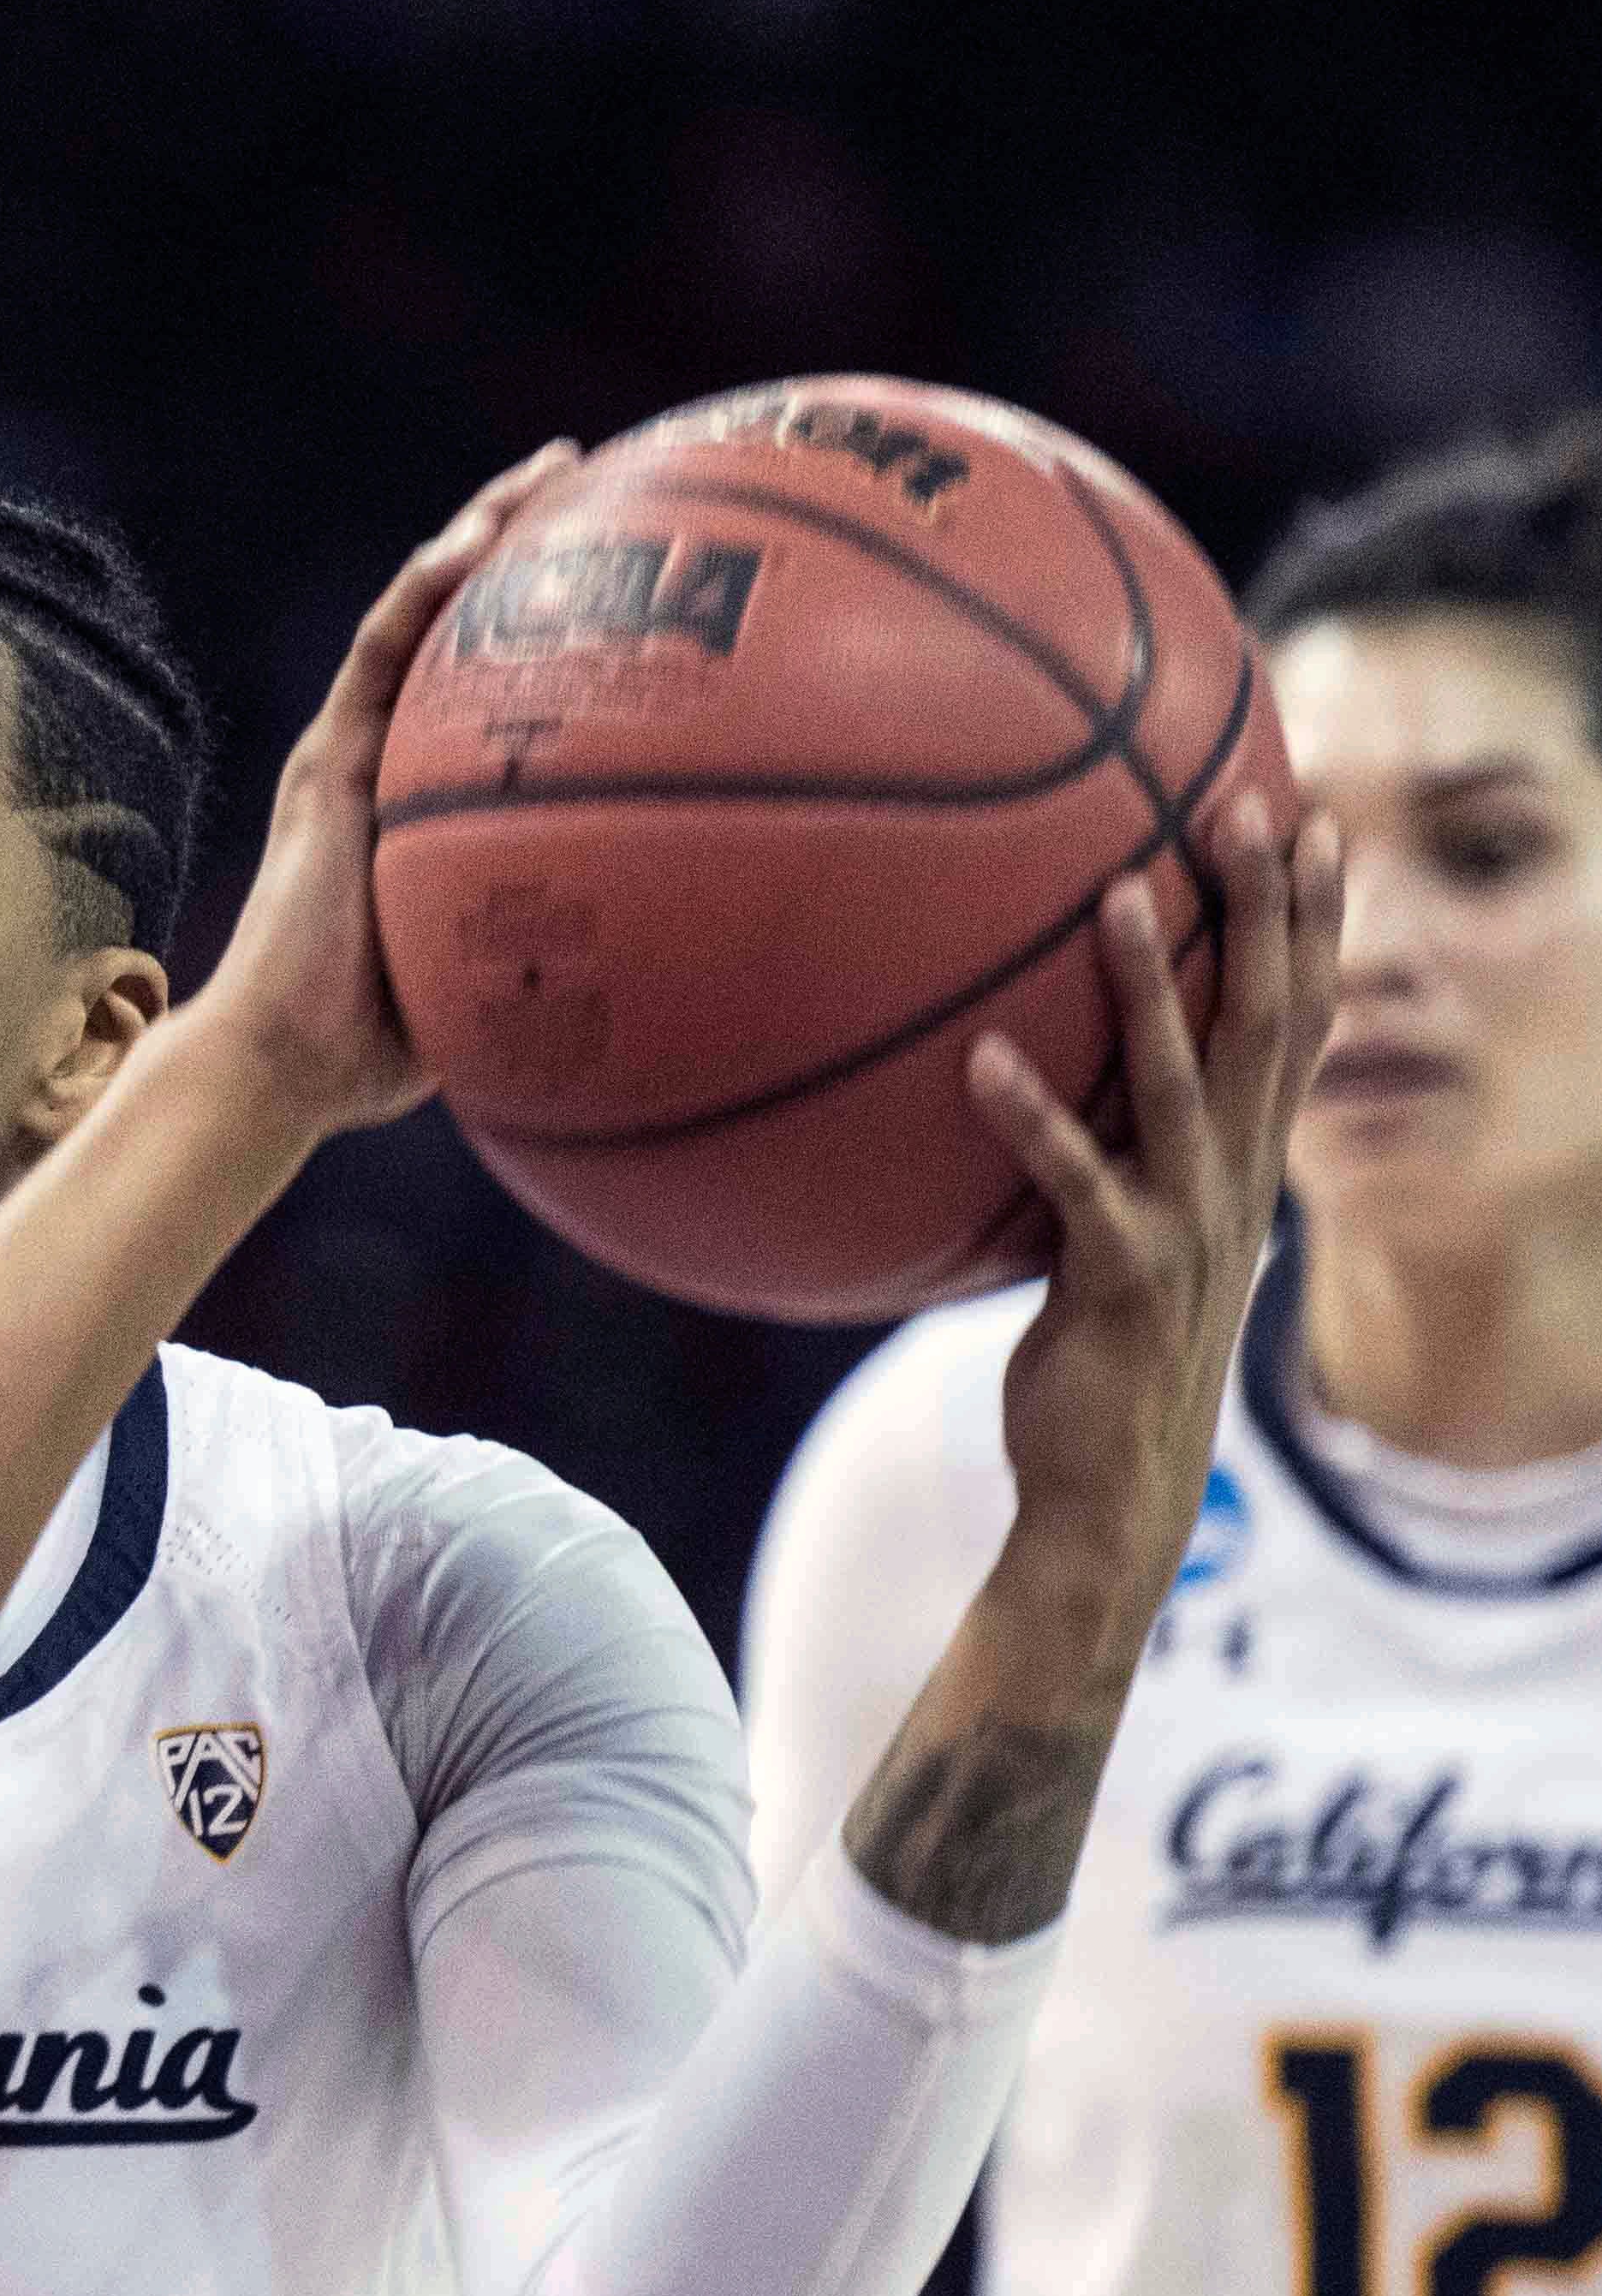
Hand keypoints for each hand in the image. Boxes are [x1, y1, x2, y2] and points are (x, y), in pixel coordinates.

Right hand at [144, 444, 585, 1142]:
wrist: (287, 1061)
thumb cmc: (392, 1046)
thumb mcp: (519, 976)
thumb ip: (590, 940)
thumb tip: (713, 953)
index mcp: (438, 796)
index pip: (504, 683)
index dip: (567, 619)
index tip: (647, 571)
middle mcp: (395, 756)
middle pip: (468, 624)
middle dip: (533, 543)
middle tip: (608, 480)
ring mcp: (356, 750)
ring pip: (423, 611)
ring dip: (482, 533)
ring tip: (551, 473)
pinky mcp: (327, 758)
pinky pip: (380, 651)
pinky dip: (425, 587)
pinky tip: (476, 538)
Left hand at [972, 786, 1344, 1683]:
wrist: (1113, 1490)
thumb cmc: (1108, 1357)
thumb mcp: (1132, 1237)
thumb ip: (1122, 1158)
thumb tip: (1062, 1079)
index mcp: (1246, 1166)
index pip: (1302, 1017)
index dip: (1313, 920)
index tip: (1310, 818)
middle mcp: (1235, 1183)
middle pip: (1268, 1021)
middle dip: (1265, 911)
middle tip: (1250, 804)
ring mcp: (1185, 1228)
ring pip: (1182, 1083)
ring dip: (1147, 985)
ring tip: (1115, 891)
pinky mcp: (1117, 1278)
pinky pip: (1073, 1183)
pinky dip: (1032, 1119)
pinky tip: (982, 1062)